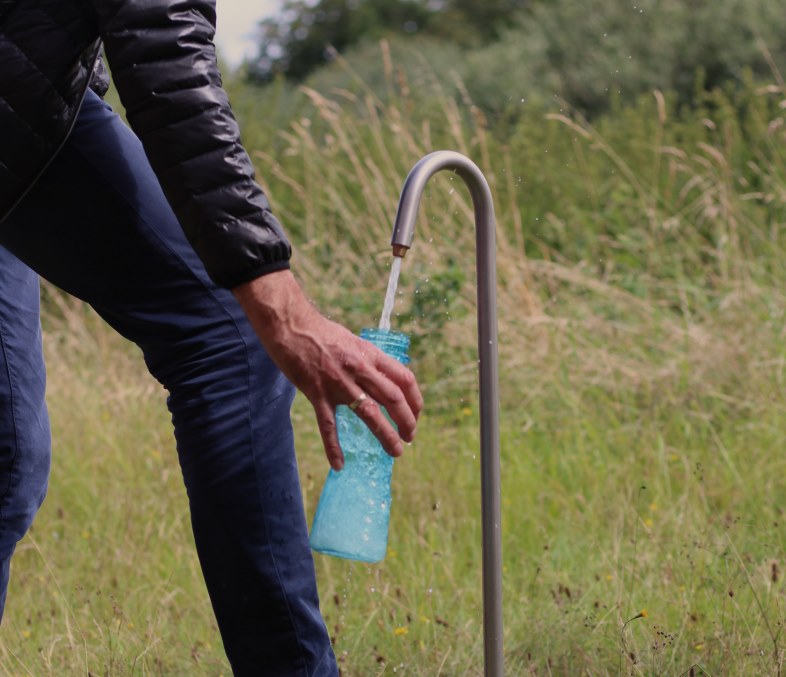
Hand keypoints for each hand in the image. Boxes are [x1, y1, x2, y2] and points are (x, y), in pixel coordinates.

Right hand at [233, 270, 423, 469]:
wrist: (290, 325)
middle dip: (407, 421)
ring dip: (386, 435)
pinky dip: (334, 447)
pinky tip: (339, 464)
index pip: (404, 379)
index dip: (415, 400)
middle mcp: (360, 368)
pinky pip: (328, 425)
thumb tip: (382, 378)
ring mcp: (339, 382)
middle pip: (393, 399)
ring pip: (370, 414)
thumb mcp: (353, 342)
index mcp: (370, 354)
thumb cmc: (320, 332)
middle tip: (410, 437)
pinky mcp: (317, 393)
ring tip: (396, 451)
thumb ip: (368, 361)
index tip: (416, 414)